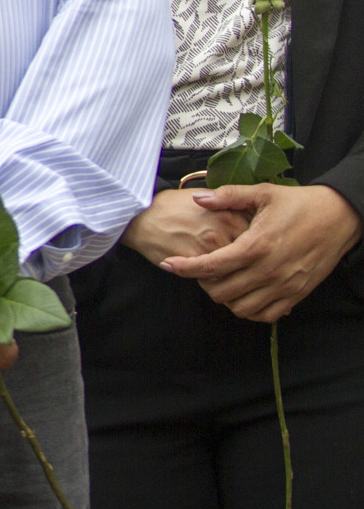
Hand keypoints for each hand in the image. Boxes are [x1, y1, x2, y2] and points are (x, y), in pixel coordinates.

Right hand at [121, 188, 250, 264]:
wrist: (140, 216)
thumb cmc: (170, 206)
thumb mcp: (204, 198)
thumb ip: (229, 209)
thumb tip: (250, 220)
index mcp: (229, 213)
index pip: (260, 235)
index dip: (258, 244)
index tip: (254, 248)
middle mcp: (224, 230)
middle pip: (252, 255)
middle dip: (249, 261)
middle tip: (246, 265)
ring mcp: (211, 247)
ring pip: (236, 269)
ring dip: (235, 273)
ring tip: (231, 274)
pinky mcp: (196, 262)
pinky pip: (217, 277)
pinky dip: (218, 280)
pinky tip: (213, 276)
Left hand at [162, 184, 363, 321]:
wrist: (340, 218)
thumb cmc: (299, 203)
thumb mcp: (263, 193)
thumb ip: (228, 196)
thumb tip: (198, 199)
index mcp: (256, 245)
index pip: (211, 265)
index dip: (185, 267)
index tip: (168, 264)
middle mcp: (269, 271)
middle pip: (221, 292)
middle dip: (202, 283)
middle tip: (198, 270)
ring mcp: (284, 286)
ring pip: (241, 308)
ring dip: (225, 298)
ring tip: (220, 281)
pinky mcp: (297, 295)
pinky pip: (266, 315)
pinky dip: (250, 309)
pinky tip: (243, 293)